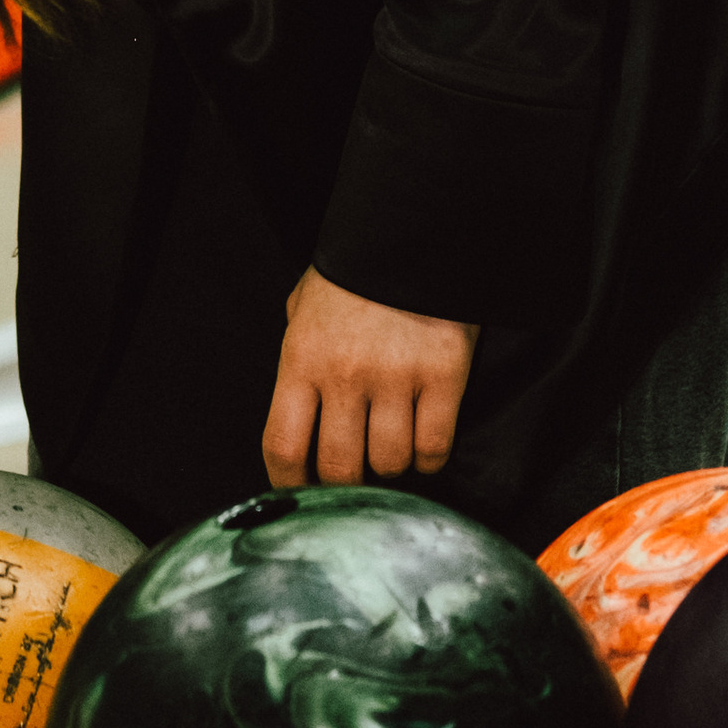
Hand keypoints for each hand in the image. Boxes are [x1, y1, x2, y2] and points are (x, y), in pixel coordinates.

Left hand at [263, 271, 479, 487]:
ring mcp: (396, 377)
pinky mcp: (444, 374)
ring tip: (391, 445)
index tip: (300, 496)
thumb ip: (299, 361)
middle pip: (340, 469)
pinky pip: (434, 447)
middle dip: (346, 486)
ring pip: (391, 464)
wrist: (412, 231)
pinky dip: (429, 458)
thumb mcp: (305, 307)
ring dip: (391, 467)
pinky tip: (424, 441)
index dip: (289, 486)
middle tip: (357, 476)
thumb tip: (298, 417)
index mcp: (301, 359)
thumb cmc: (355, 273)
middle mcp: (345, 374)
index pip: (283, 447)